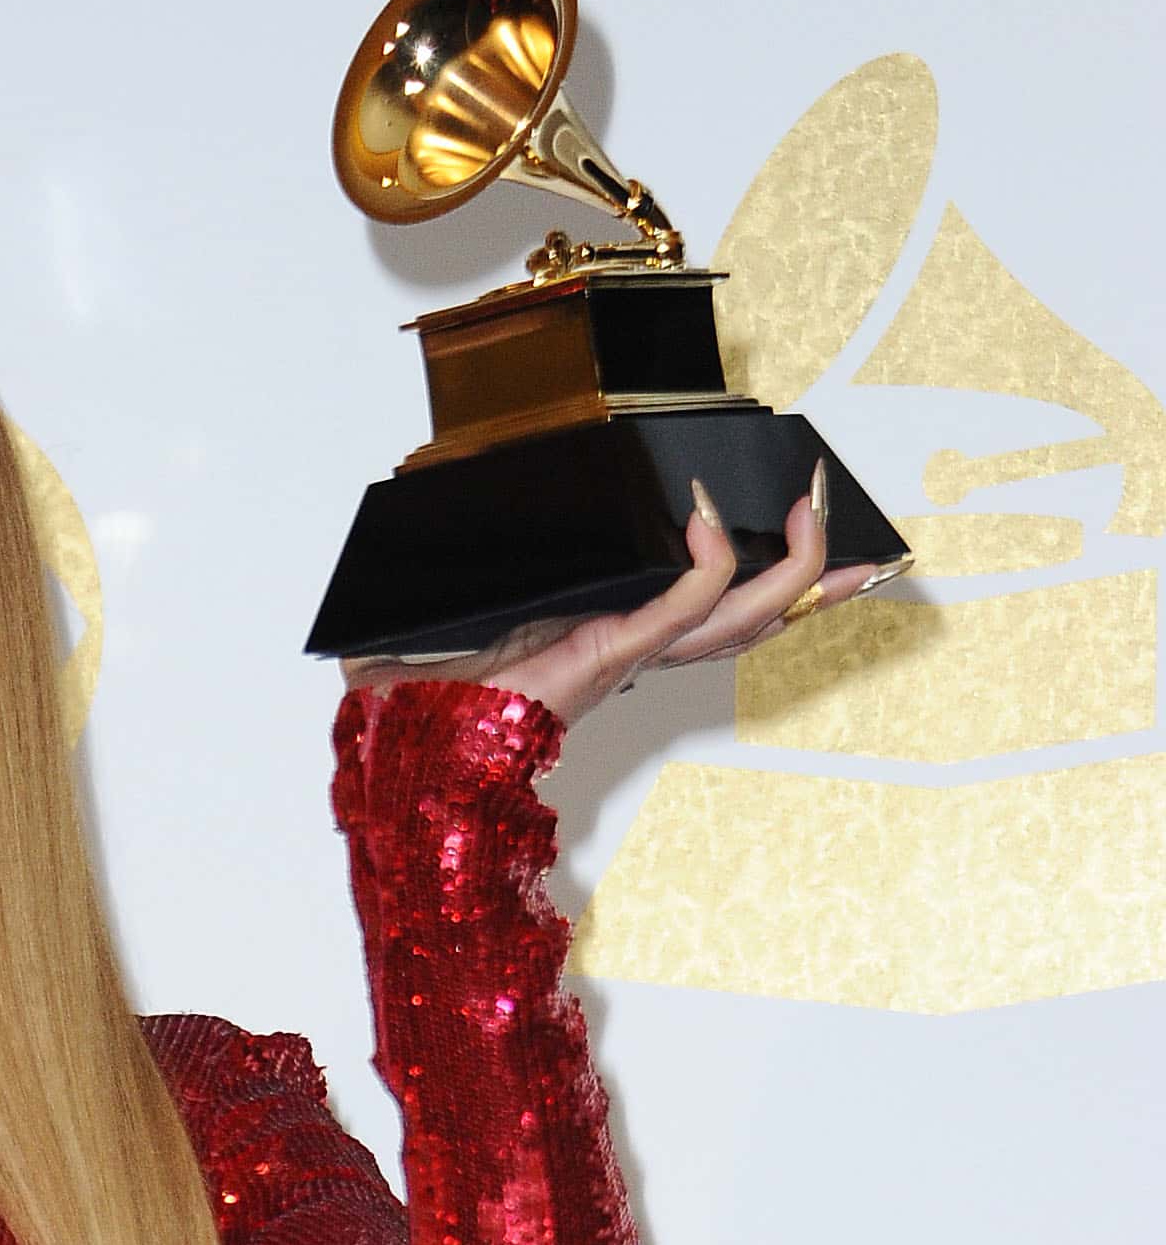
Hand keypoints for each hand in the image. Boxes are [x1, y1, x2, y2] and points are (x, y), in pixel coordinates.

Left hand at [342, 468, 902, 724]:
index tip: (816, 540)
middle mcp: (634, 653)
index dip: (775, 583)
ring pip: (738, 617)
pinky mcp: (606, 654)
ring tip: (811, 509)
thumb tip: (487, 531)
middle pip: (753, 619)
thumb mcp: (485, 613)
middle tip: (834, 514)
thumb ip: (496, 581)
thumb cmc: (438, 684)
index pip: (717, 613)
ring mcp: (625, 655)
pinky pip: (680, 609)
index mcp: (616, 642)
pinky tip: (709, 522)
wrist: (410, 736)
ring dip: (787, 565)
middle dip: (811, 572)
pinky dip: (707, 567)